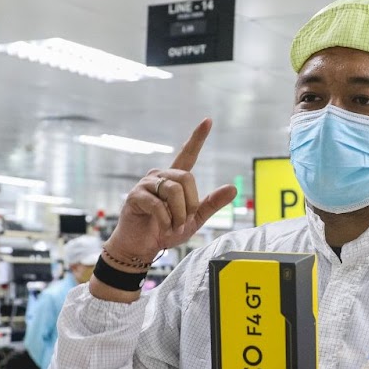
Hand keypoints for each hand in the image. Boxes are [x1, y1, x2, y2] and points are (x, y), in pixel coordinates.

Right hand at [102, 120, 236, 267]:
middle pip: (186, 178)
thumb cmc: (165, 231)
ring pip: (173, 190)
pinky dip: (165, 220)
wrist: (141, 247)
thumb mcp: (194, 220)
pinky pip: (157, 204)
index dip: (198, 138)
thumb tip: (233, 188)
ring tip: (173, 226)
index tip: (208, 120)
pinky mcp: (135, 196)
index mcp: (174, 179)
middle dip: (190, 204)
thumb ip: (211, 204)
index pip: (188, 154)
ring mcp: (146, 184)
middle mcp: (160, 176)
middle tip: (183, 221)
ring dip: (178, 214)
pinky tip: (162, 227)